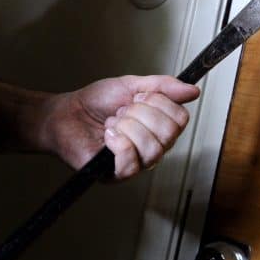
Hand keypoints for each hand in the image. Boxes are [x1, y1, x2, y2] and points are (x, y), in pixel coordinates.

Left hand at [44, 75, 199, 178]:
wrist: (67, 113)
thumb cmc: (96, 103)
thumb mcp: (131, 85)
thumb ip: (162, 87)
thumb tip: (193, 90)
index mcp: (159, 127)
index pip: (181, 119)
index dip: (159, 103)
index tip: (138, 97)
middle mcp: (153, 147)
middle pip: (169, 134)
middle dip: (141, 113)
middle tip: (122, 111)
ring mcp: (137, 163)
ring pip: (153, 149)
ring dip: (128, 127)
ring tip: (113, 123)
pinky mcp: (118, 174)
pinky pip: (131, 163)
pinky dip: (118, 143)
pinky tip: (108, 136)